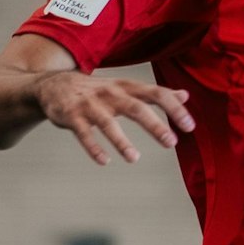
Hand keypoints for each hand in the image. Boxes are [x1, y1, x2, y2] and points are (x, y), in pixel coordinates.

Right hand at [34, 68, 194, 164]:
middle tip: (171, 142)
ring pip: (107, 123)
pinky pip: (83, 133)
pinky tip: (104, 161)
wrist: (53, 84)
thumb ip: (154, 93)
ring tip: (134, 158)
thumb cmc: (99, 90)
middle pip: (136, 108)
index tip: (190, 126)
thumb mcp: (127, 88)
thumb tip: (185, 95)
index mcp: (127, 87)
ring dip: (121, 141)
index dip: (174, 108)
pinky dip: (93, 147)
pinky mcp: (71, 116)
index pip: (156, 94)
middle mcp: (111, 94)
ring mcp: (90, 105)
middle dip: (154, 125)